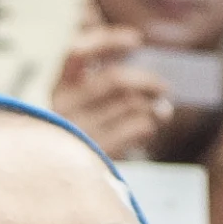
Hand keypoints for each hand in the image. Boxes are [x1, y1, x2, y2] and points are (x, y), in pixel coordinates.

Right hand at [49, 17, 167, 160]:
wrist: (62, 183)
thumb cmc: (81, 136)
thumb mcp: (83, 108)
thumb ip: (109, 87)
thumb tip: (150, 81)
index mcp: (59, 88)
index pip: (78, 53)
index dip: (108, 41)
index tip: (136, 40)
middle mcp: (64, 107)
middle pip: (116, 80)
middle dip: (147, 80)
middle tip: (163, 86)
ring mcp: (79, 130)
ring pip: (132, 104)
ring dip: (152, 106)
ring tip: (160, 110)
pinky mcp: (98, 151)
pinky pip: (138, 128)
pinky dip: (150, 124)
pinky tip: (150, 127)